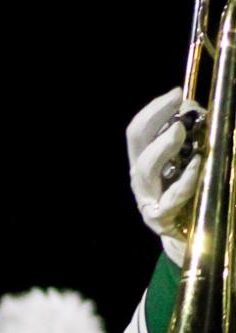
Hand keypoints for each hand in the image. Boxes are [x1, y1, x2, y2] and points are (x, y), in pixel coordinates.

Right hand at [127, 87, 202, 263]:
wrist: (190, 239)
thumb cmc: (191, 198)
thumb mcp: (186, 166)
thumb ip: (187, 143)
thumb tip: (194, 111)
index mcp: (144, 161)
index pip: (138, 129)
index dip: (154, 109)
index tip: (176, 93)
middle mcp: (140, 176)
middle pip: (135, 140)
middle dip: (155, 118)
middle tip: (180, 107)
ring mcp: (146, 197)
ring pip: (145, 167)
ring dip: (164, 145)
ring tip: (183, 131)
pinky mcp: (158, 218)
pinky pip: (170, 196)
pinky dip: (185, 179)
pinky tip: (197, 165)